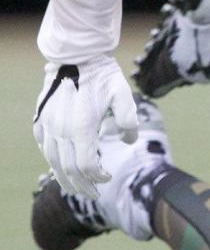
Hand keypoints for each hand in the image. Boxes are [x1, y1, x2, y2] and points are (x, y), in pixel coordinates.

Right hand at [33, 56, 138, 199]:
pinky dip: (52, 160)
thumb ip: (129, 119)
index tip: (107, 177)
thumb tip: (129, 140)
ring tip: (76, 187)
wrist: (76, 55)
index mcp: (81, 127)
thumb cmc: (102, 74)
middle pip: (68, 170)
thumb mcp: (123, 94)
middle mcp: (60, 130)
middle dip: (82, 186)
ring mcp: (48, 125)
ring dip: (64, 178)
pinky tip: (60, 164)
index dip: (97, 176)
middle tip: (94, 194)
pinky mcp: (41, 119)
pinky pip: (44, 146)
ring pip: (52, 161)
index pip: (85, 165)